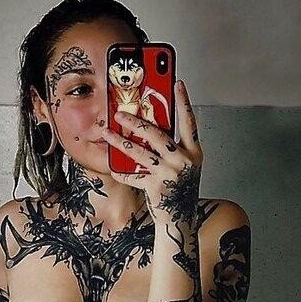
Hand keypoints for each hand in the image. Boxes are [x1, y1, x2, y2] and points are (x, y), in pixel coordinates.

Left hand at [100, 79, 202, 225]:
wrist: (180, 218)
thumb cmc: (180, 188)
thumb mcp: (185, 164)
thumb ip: (173, 146)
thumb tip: (151, 126)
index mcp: (193, 152)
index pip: (189, 121)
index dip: (184, 101)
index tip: (177, 83)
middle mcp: (183, 160)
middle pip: (156, 134)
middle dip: (135, 121)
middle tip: (119, 113)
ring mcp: (169, 173)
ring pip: (139, 152)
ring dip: (120, 142)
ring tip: (107, 134)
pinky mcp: (155, 186)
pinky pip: (133, 175)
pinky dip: (121, 171)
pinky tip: (112, 166)